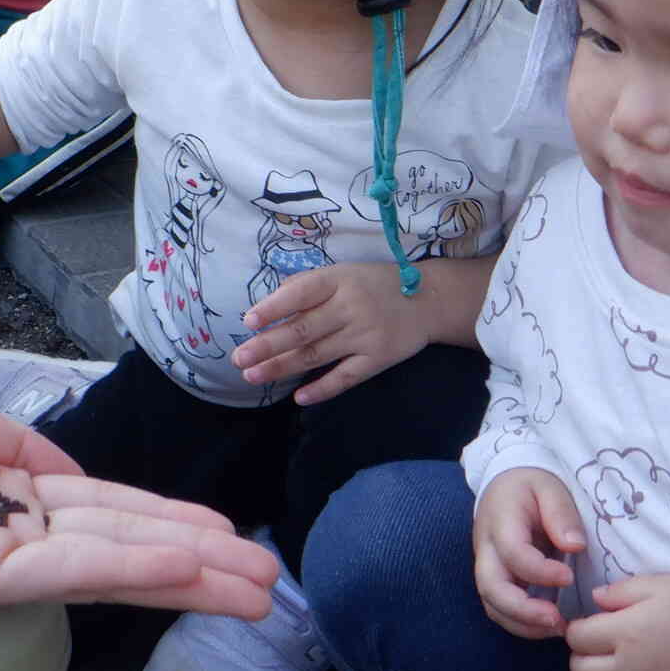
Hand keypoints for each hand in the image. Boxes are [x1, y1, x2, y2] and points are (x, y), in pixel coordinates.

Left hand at [0, 353, 278, 619]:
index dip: (167, 520)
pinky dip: (127, 569)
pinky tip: (184, 568)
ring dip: (184, 574)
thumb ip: (16, 446)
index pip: (102, 509)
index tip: (227, 531)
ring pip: (106, 564)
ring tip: (255, 587)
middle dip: (198, 559)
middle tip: (269, 579)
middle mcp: (2, 533)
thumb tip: (77, 478)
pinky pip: (63, 570)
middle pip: (120, 543)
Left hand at [233, 261, 440, 403]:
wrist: (430, 299)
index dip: (274, 307)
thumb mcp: (344, 272)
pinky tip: (299, 397)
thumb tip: (271, 303)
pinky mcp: (378, 358)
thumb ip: (309, 284)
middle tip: (239, 359)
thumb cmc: (376, 284)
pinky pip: (346, 377)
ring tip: (253, 376)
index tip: (248, 322)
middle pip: (303, 330)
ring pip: (316, 354)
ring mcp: (365, 334)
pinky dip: (322, 388)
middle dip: (268, 346)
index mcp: (339, 280)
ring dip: (282, 367)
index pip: (302, 293)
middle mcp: (351, 307)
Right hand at [471, 467, 583, 638]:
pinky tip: (548, 626)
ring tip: (558, 628)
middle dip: (524, 612)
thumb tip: (574, 546)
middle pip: (491, 588)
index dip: (540, 571)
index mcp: (500, 520)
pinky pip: (500, 609)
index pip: (513, 553)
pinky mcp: (494, 580)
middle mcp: (486, 548)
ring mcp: (487, 567)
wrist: (504, 485)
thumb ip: (561, 514)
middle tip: (558, 621)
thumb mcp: (549, 487)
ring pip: (493, 605)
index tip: (569, 578)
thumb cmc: (530, 486)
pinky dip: (522, 624)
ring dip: (523, 624)